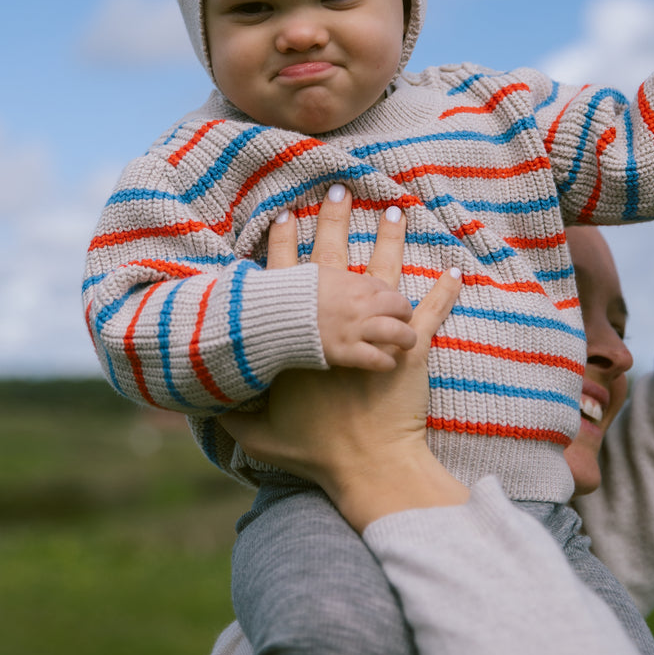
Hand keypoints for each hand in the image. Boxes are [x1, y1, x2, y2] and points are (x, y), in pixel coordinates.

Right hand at [223, 189, 465, 529]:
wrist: (365, 464)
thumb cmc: (313, 452)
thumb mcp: (260, 436)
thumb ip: (233, 419)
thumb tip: (198, 410)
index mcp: (299, 338)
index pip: (285, 281)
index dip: (281, 245)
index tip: (283, 215)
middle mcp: (336, 324)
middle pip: (333, 261)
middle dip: (335, 221)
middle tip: (340, 190)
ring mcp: (375, 331)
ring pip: (384, 275)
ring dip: (392, 241)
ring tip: (397, 212)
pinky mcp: (411, 348)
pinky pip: (431, 314)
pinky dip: (445, 292)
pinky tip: (455, 271)